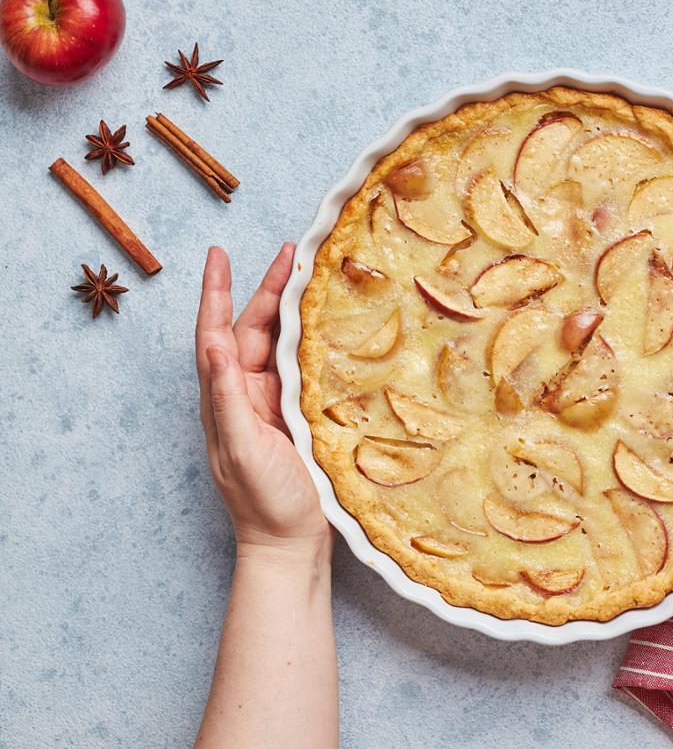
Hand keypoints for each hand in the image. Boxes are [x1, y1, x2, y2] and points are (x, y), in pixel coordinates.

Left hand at [196, 244, 331, 557]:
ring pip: (284, 344)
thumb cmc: (263, 504)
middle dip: (271, 289)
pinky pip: (307, 367)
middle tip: (295, 253)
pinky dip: (317, 341)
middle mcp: (248, 393)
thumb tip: (214, 345)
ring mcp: (277, 403)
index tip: (218, 254)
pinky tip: (335, 325)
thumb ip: (226, 399)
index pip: (216, 334)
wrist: (291, 544)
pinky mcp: (303, 414)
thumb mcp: (240, 451)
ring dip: (296, 310)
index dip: (218, 293)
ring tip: (315, 277)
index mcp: (226, 398)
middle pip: (256, 329)